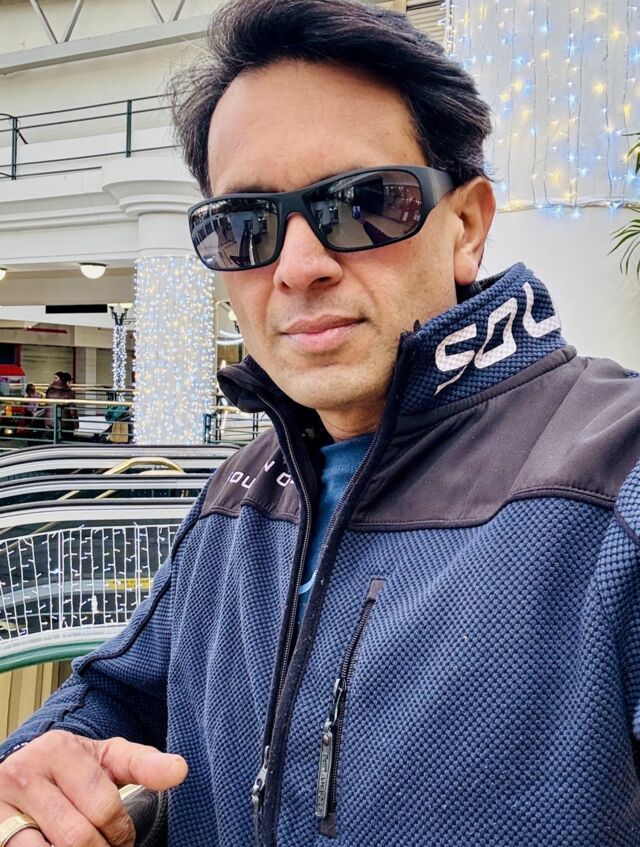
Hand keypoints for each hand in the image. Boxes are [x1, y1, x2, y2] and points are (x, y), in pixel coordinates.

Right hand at [0, 730, 187, 846]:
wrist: (20, 775)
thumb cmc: (72, 770)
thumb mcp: (106, 759)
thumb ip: (143, 764)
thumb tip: (181, 770)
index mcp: (59, 749)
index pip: (102, 804)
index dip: (120, 830)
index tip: (124, 837)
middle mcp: (24, 774)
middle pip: (77, 836)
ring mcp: (2, 808)